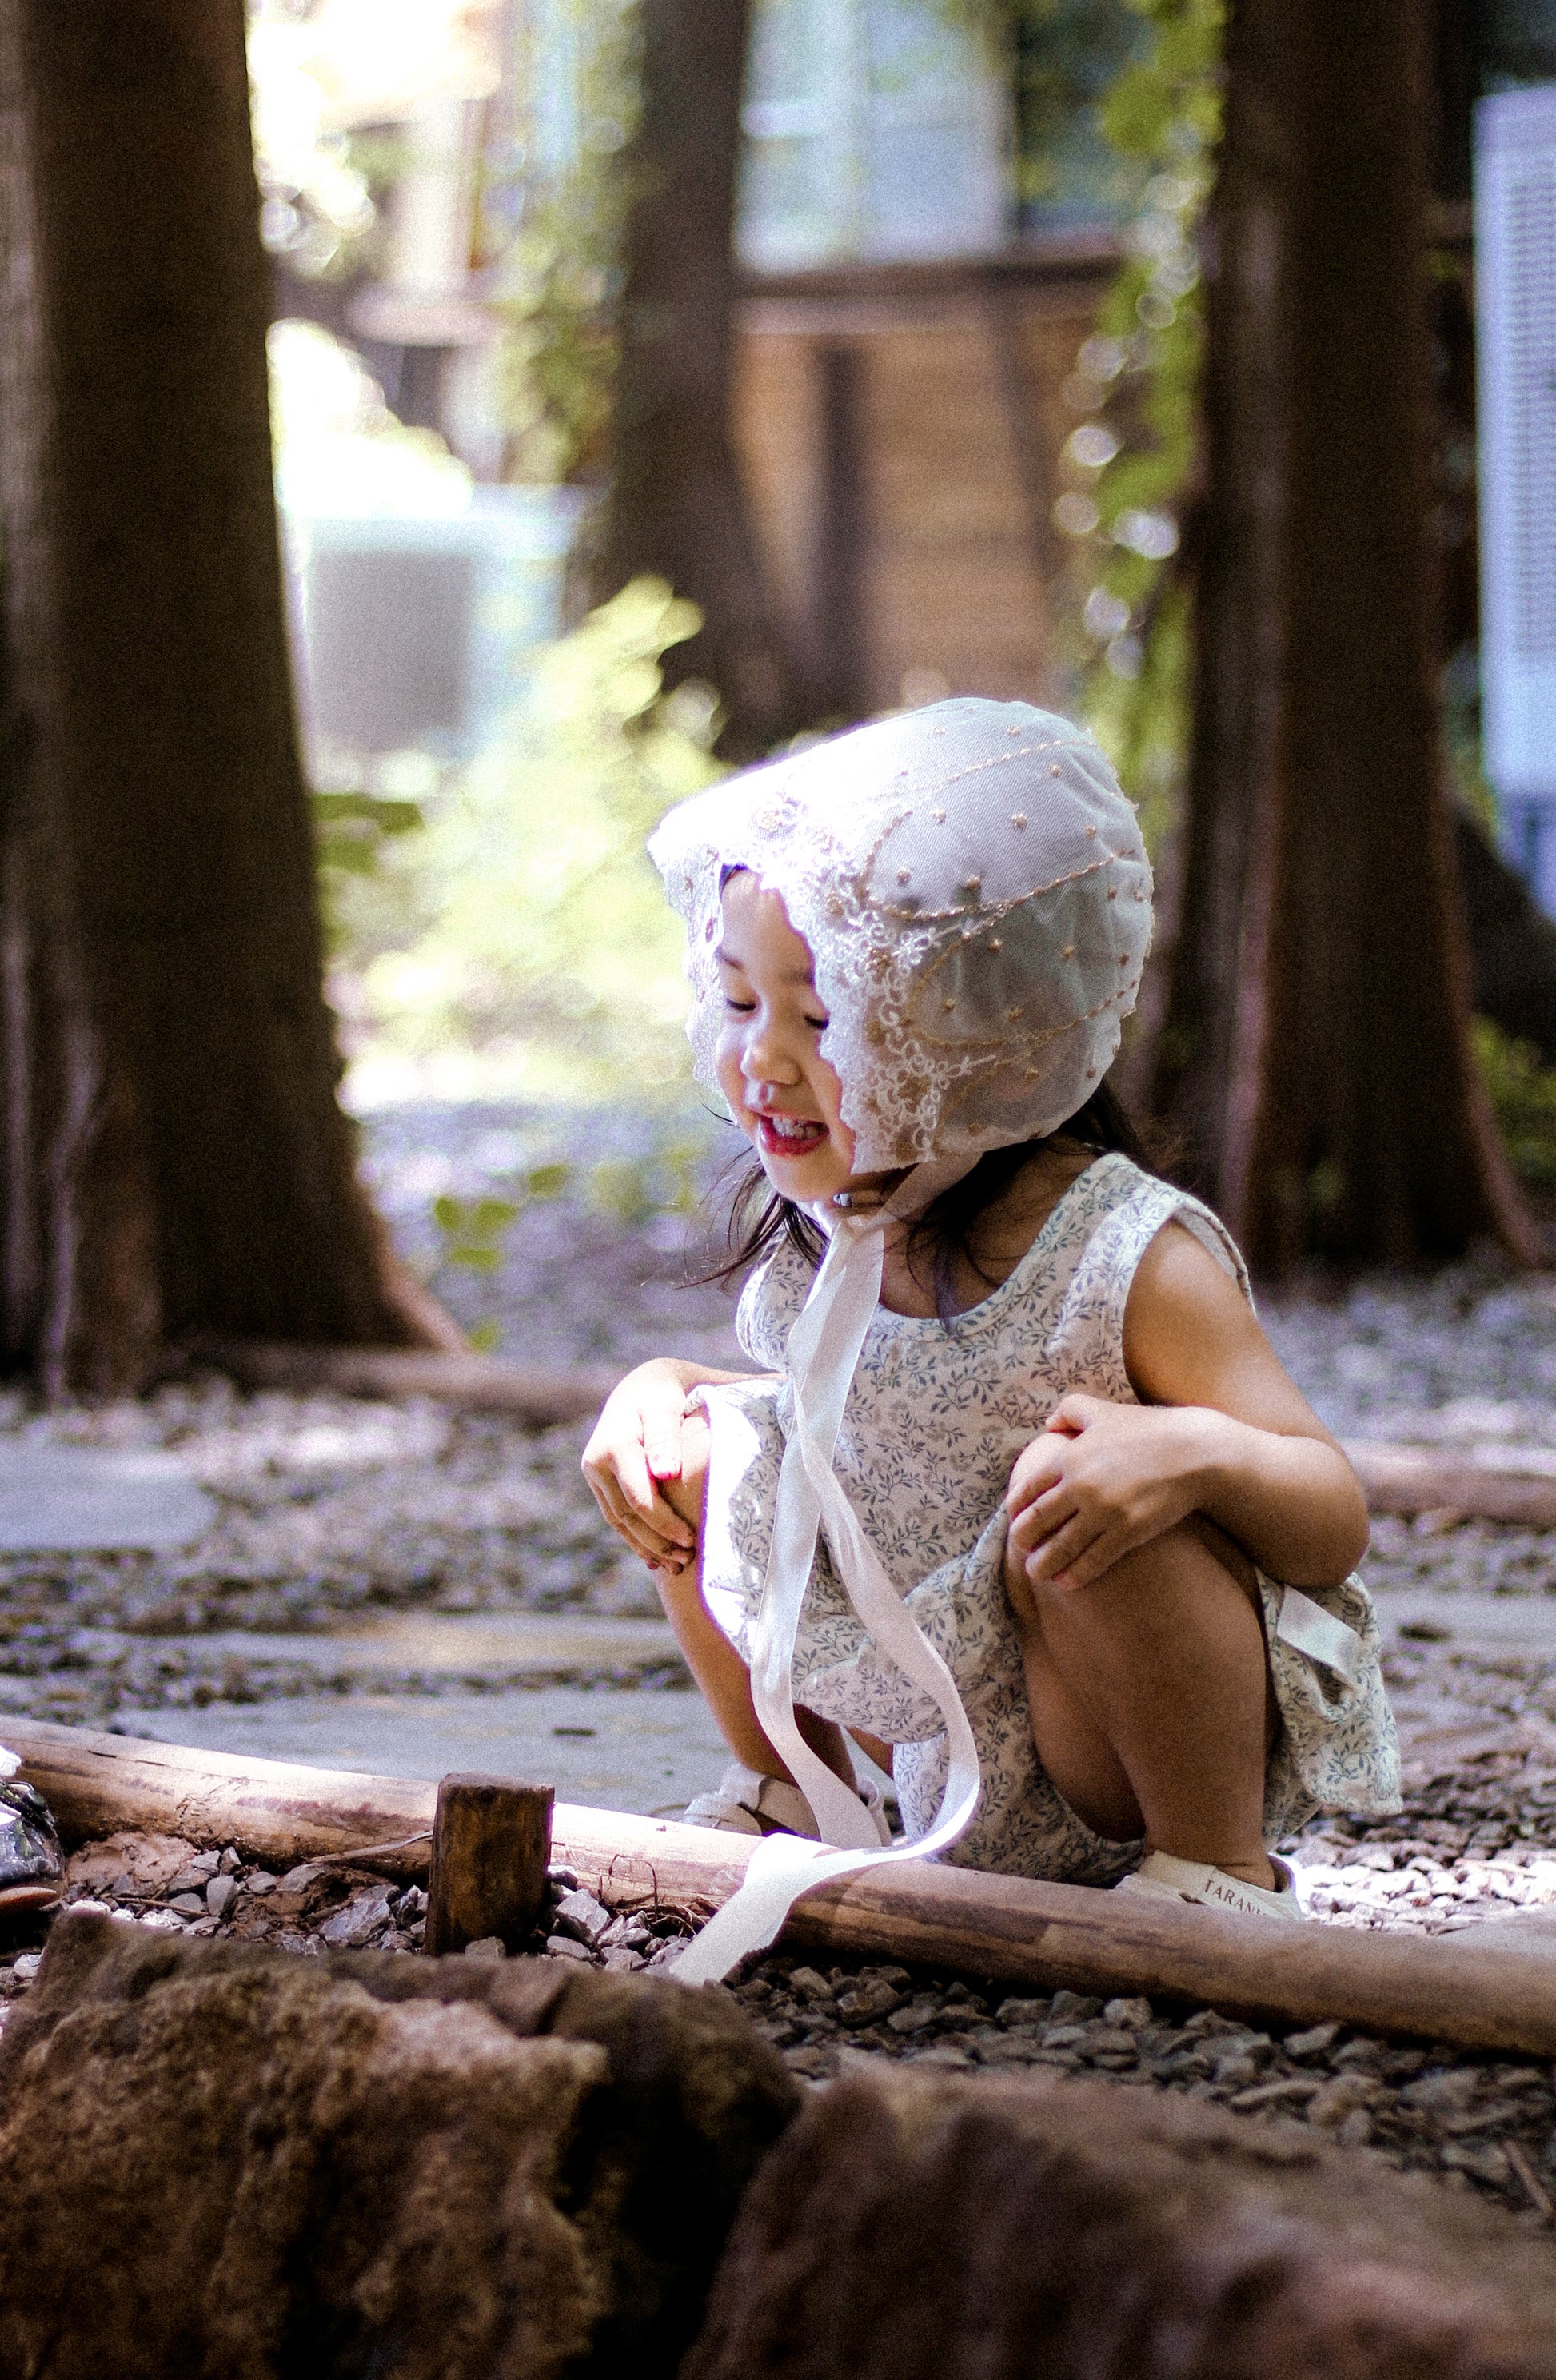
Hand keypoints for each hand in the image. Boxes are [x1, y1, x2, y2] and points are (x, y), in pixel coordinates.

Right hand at [582, 1359, 700, 1570]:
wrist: (643, 1386)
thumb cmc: (664, 1395)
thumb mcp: (666, 1408)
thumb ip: (665, 1438)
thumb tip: (665, 1472)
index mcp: (614, 1444)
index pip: (639, 1497)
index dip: (664, 1523)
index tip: (692, 1539)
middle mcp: (597, 1461)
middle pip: (627, 1514)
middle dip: (657, 1542)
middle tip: (688, 1560)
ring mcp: (595, 1473)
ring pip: (619, 1521)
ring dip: (646, 1546)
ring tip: (677, 1565)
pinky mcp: (599, 1482)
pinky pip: (616, 1516)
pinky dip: (635, 1538)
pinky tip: (655, 1558)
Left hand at [1005, 1393, 1216, 1590]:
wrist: (1194, 1452)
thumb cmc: (1149, 1429)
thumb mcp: (1105, 1410)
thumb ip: (1071, 1411)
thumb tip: (1047, 1424)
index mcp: (1070, 1456)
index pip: (1030, 1488)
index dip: (1017, 1508)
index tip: (1014, 1519)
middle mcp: (1080, 1485)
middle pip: (1039, 1520)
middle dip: (1024, 1538)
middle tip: (1021, 1549)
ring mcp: (1103, 1510)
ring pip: (1062, 1545)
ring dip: (1044, 1563)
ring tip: (1037, 1574)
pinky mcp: (1127, 1531)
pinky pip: (1094, 1559)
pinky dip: (1077, 1574)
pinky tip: (1068, 1583)